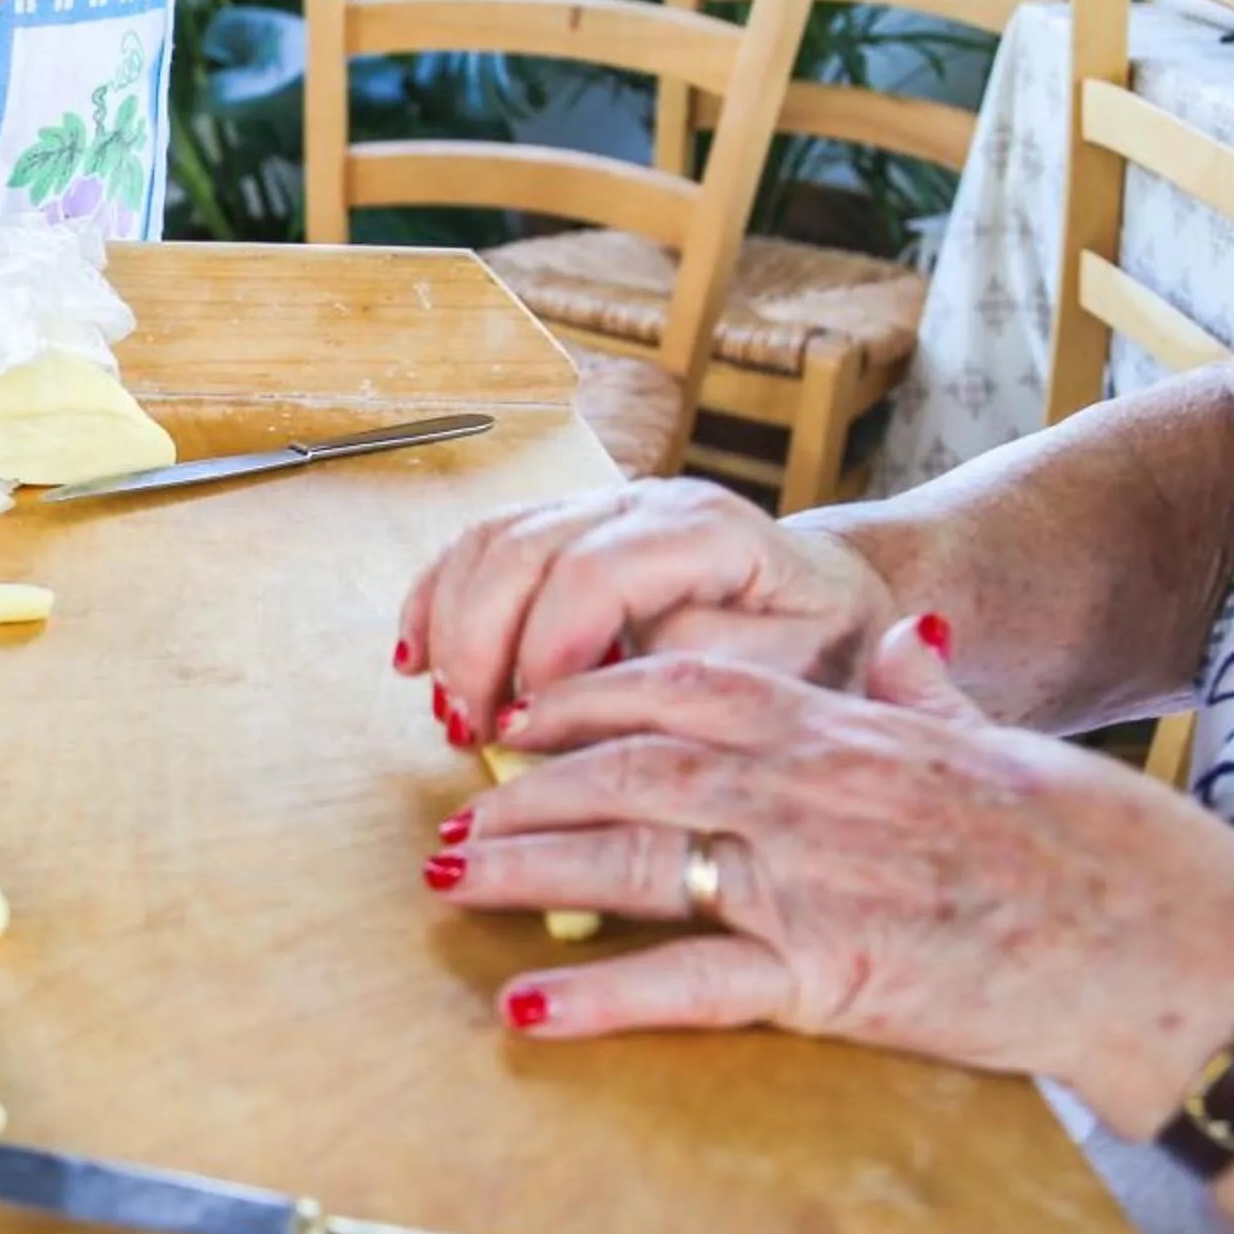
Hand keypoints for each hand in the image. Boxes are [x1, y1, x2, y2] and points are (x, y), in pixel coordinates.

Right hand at [397, 480, 904, 742]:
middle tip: (471, 731)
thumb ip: (705, 671)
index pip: (593, 570)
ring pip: (485, 544)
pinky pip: (472, 549)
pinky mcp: (557, 530)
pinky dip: (432, 603)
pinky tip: (416, 661)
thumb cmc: (811, 645)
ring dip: (448, 629)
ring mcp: (591, 508)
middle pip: (521, 551)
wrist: (817, 600)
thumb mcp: (793, 670)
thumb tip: (601, 683)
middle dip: (480, 647)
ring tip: (449, 710)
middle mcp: (639, 502)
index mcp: (704, 529)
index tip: (529, 727)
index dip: (546, 648)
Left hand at [430, 628, 1233, 1131]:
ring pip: (631, 862)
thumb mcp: (993, 742)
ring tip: (446, 881)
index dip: (583, 702)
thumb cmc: (1085, 843)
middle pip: (625, 776)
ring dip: (525, 869)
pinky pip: (687, 985)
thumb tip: (911, 641)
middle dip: (524, 795)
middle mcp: (803, 792)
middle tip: (447, 817)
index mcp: (837, 730)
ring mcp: (807, 881)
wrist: (1158, 937)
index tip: (519, 720)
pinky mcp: (824, 976)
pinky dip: (600, 993)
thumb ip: (932, 692)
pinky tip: (524, 1004)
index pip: (676, 691)